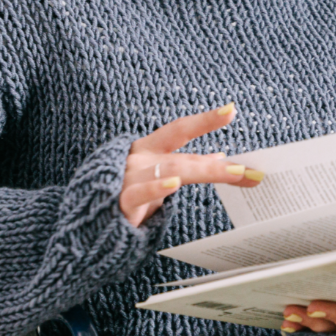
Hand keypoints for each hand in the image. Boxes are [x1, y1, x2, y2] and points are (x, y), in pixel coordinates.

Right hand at [120, 103, 264, 228]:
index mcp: (148, 149)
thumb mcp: (158, 176)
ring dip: (201, 171)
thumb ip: (185, 165)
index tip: (232, 110)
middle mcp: (138, 159)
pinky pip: (138, 194)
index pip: (180, 130)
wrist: (88, 225)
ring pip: (168, 171)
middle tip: (246, 169)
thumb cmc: (125, 195)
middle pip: (181, 156)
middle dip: (216, 164)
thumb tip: (218, 156)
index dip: (206, 120)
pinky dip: (155, 188)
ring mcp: (127, 179)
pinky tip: (172, 184)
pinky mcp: (119, 203)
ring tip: (228, 171)